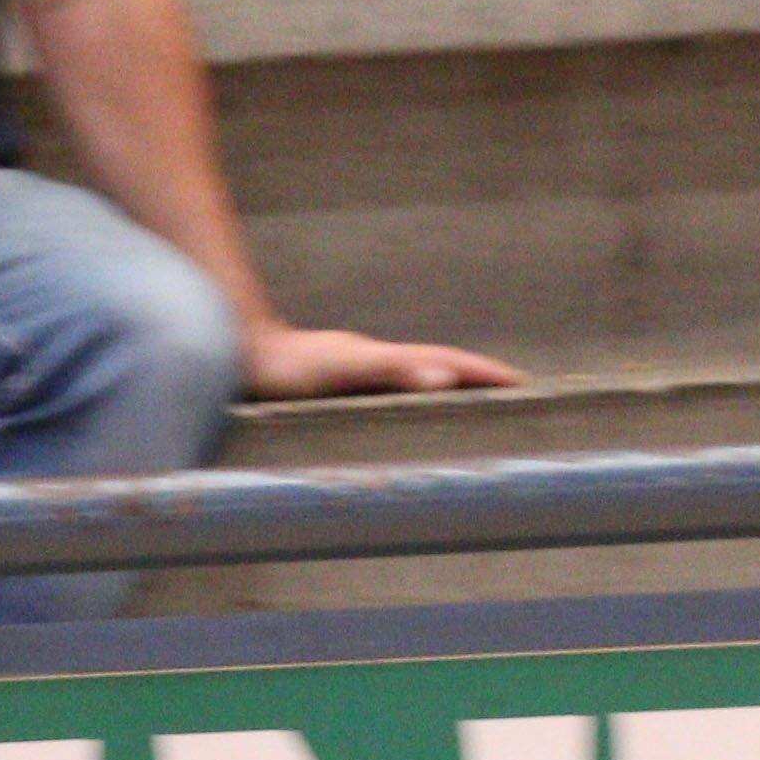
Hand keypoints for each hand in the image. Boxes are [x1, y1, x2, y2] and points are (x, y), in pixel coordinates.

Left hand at [241, 323, 524, 402]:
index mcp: (386, 359)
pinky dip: (411, 396)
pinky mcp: (334, 382)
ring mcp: (355, 370)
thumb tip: (443, 378)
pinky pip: (387, 389)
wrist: (234, 350)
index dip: (487, 375)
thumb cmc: (283, 369)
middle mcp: (375, 361)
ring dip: (448, 388)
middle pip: (440, 367)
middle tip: (514, 394)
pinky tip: (402, 409)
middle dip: (479, 380)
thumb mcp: (339, 370)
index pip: (451, 364)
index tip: (525, 384)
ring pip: (415, 378)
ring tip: (473, 404)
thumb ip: (389, 371)